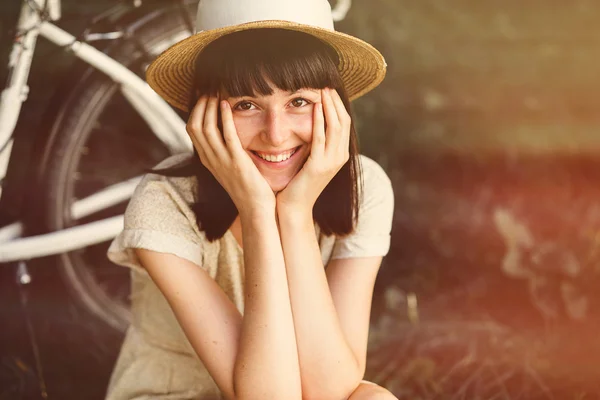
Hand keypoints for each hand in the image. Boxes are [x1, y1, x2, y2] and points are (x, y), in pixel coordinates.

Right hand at [186, 96, 275, 215]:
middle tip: (208, 88)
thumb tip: (228, 133)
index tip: (204, 95)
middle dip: (200, 104)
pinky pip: (227, 136)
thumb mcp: (231, 167)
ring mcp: (222, 161)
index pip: (192, 129)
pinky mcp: (237, 162)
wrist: (257, 210)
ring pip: (206, 128)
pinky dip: (225, 118)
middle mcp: (211, 159)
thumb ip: (226, 151)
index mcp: (209, 159)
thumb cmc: (249, 188)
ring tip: (215, 92)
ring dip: (209, 107)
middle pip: (195, 126)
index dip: (196, 110)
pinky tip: (227, 104)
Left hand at [275, 88, 350, 215]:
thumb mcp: (310, 159)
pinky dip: (319, 120)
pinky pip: (320, 138)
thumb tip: (311, 123)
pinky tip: (315, 106)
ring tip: (322, 90)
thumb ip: (315, 143)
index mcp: (340, 154)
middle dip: (335, 101)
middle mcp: (340, 157)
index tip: (328, 89)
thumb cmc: (297, 183)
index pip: (344, 123)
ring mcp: (331, 162)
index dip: (337, 104)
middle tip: (326, 84)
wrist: (293, 207)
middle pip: (343, 121)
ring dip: (329, 106)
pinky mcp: (318, 166)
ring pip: (335, 126)